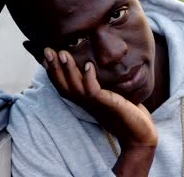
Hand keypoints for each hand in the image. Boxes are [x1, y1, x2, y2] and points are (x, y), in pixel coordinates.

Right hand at [43, 48, 156, 175]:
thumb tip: (94, 63)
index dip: (51, 70)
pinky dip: (89, 78)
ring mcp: (94, 104)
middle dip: (53, 67)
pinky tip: (88, 65)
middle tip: (46, 50)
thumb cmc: (125, 112)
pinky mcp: (106, 104)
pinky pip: (93, 91)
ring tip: (62, 53)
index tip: (45, 54)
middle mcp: (84, 102)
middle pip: (62, 85)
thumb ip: (98, 81)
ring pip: (74, 87)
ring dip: (68, 69)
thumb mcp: (108, 93)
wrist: (138, 134)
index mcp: (82, 99)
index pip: (61, 84)